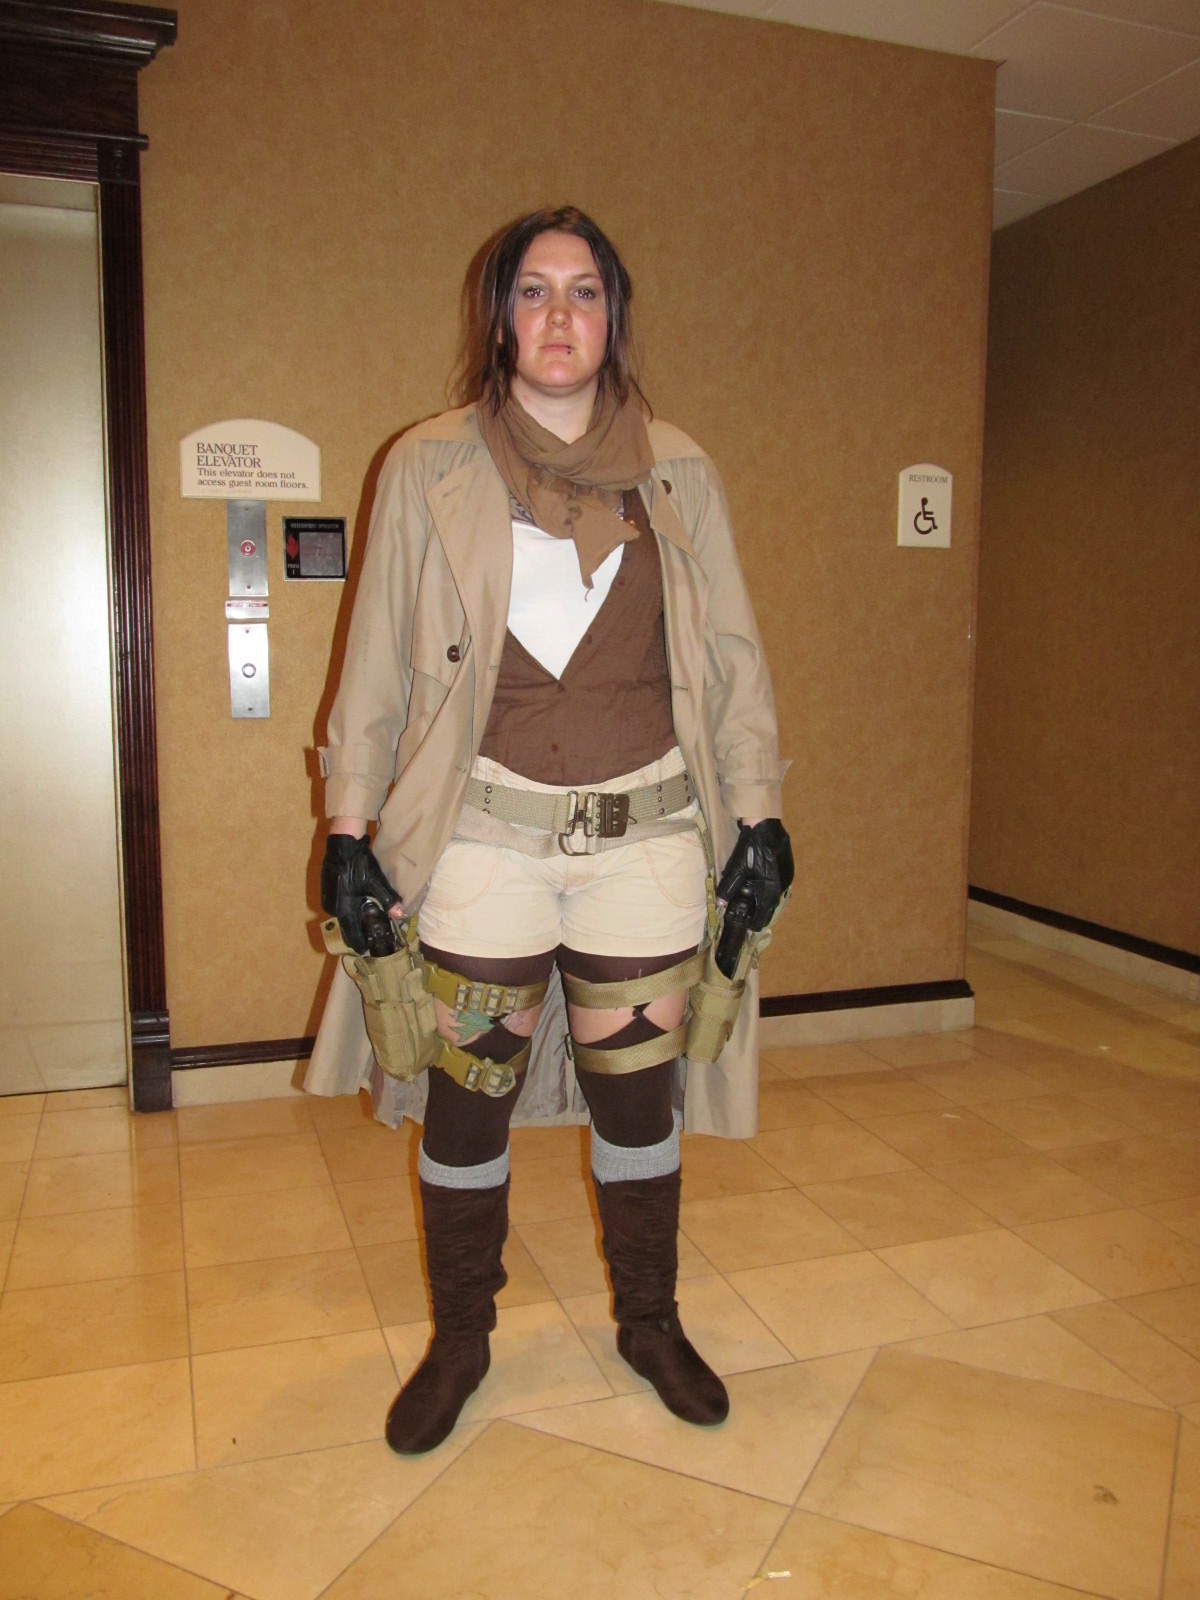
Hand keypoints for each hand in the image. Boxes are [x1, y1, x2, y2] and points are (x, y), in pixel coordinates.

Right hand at [320, 833, 401, 953]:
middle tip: (369, 935)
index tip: (364, 950)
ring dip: (351, 919)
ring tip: (364, 921)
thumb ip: (388, 900)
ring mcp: (327, 898)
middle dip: (356, 931)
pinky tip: (357, 905)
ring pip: (340, 915)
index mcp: (343, 908)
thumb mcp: (376, 882)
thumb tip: (399, 915)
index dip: (358, 942)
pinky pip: (337, 906)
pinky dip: (346, 909)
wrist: (342, 845)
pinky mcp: (327, 890)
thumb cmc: (358, 864)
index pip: (350, 933)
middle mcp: (332, 906)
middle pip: (345, 925)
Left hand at [715, 819, 793, 930]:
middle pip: (769, 909)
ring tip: (750, 891)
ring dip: (763, 898)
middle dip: (756, 911)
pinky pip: (778, 885)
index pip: (762, 919)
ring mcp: (788, 878)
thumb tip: (720, 904)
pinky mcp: (789, 869)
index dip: (751, 923)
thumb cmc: (750, 848)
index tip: (743, 921)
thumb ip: (728, 889)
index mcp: (770, 892)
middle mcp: (782, 888)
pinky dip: (769, 887)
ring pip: (774, 897)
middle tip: (743, 906)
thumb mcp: (736, 869)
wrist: (766, 826)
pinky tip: (759, 878)